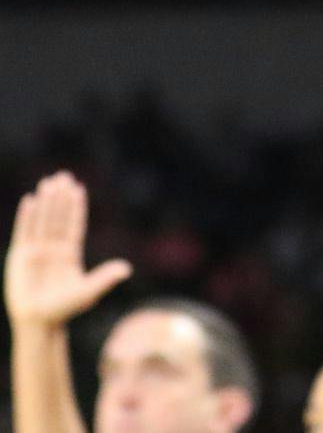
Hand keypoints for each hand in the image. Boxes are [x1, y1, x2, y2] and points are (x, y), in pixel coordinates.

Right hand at [6, 173, 131, 328]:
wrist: (38, 322)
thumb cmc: (64, 309)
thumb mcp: (88, 292)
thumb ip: (104, 278)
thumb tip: (127, 269)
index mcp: (70, 253)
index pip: (74, 224)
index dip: (76, 207)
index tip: (78, 188)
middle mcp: (53, 249)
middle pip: (58, 217)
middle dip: (60, 197)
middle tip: (63, 175)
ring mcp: (36, 251)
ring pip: (42, 220)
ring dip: (45, 201)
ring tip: (48, 181)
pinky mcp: (20, 256)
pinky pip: (23, 232)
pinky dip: (26, 216)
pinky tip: (30, 200)